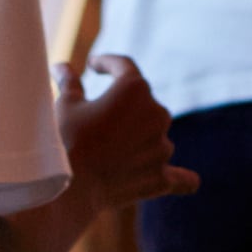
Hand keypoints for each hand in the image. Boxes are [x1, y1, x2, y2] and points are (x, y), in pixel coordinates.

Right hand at [58, 55, 195, 215]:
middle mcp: (157, 113)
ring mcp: (163, 146)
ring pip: (154, 136)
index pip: (123, 66)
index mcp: (134, 88)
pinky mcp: (162, 176)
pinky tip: (189, 182)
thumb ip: (70, 83)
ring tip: (109, 153)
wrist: (71, 188)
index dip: (106, 63)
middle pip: (142, 103)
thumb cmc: (66, 140)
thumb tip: (62, 67)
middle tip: (95, 120)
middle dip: (122, 108)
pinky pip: (180, 178)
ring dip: (138, 139)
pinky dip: (180, 178)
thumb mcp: (66, 105)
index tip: (93, 66)